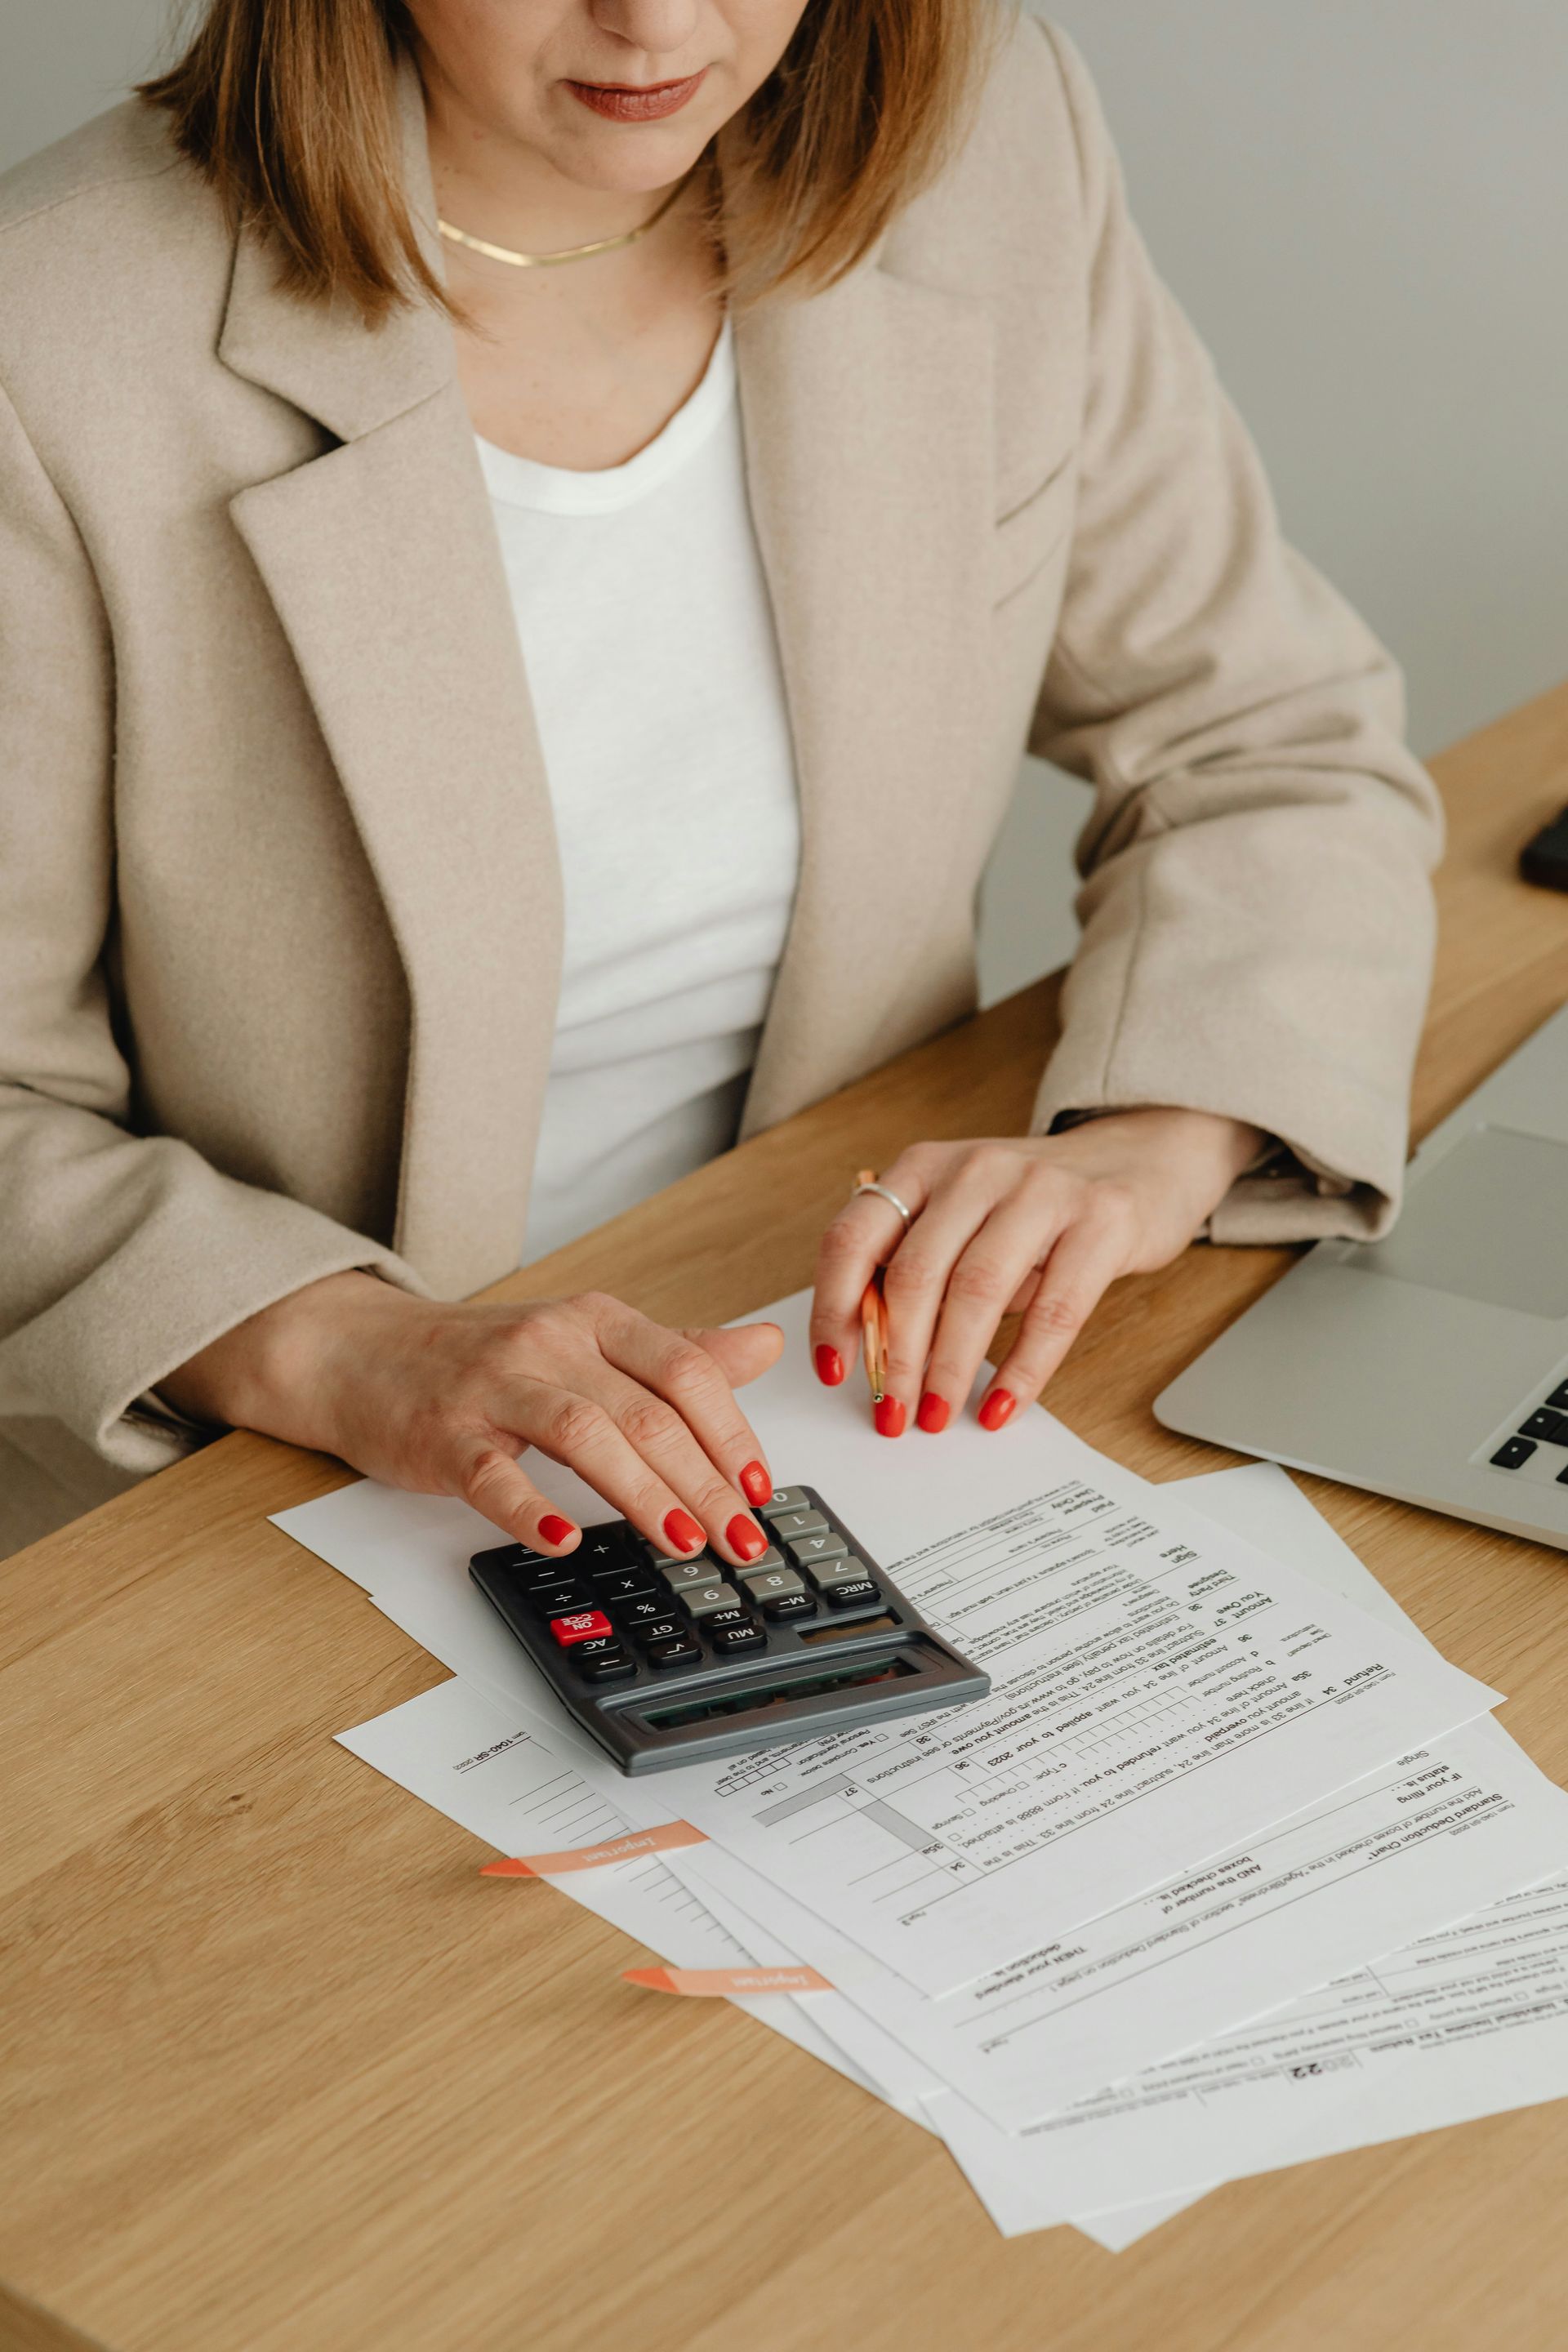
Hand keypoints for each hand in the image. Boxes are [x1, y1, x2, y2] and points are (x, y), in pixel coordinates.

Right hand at [162, 1273, 784, 1565]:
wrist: (362, 1352)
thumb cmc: (484, 1356)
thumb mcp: (588, 1342)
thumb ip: (676, 1352)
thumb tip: (766, 1345)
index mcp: (597, 1321)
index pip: (685, 1370)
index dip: (731, 1432)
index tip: (759, 1489)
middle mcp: (551, 1344)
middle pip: (646, 1411)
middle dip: (703, 1482)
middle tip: (739, 1539)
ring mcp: (494, 1387)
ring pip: (583, 1434)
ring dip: (641, 1493)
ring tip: (681, 1543)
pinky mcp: (443, 1434)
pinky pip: (490, 1472)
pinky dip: (529, 1508)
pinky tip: (562, 1539)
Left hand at [809, 1109, 1263, 1433]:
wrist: (1141, 1156)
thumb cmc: (1037, 1205)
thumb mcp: (965, 1217)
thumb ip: (919, 1263)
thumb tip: (873, 1350)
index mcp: (927, 1167)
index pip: (854, 1237)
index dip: (834, 1309)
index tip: (833, 1369)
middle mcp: (978, 1169)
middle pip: (916, 1273)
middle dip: (896, 1358)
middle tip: (892, 1414)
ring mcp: (1042, 1189)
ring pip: (977, 1291)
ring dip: (950, 1368)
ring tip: (936, 1415)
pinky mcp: (1101, 1220)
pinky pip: (1054, 1310)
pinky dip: (1023, 1370)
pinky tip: (1001, 1405)